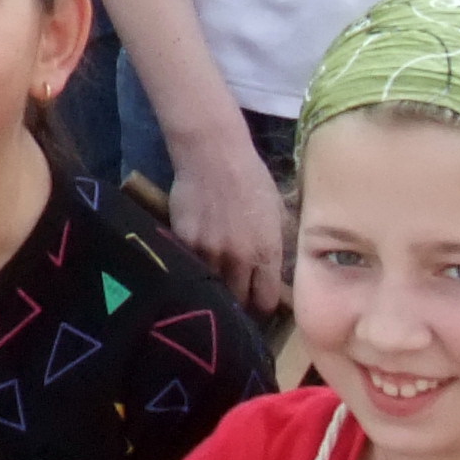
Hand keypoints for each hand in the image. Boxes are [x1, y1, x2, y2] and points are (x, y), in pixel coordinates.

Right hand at [169, 121, 292, 317]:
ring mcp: (208, 251)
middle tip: (235, 295)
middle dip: (237, 301)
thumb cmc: (251, 178)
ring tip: (212, 280)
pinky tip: (193, 259)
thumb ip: (274, 246)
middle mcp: (238, 258)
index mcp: (266, 252)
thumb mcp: (276, 212)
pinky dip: (191, 266)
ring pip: (210, 286)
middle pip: (237, 300)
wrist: (213, 153)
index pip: (266, 300)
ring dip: (213, 285)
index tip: (257, 304)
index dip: (262, 306)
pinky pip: (188, 265)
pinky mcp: (183, 241)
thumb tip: (273, 273)